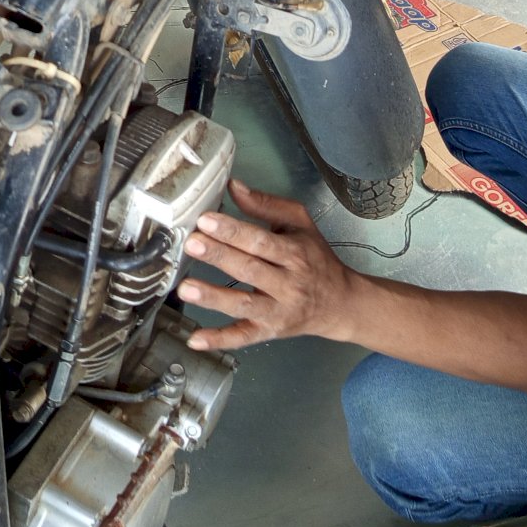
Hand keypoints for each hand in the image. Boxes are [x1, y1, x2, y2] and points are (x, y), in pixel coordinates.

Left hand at [177, 180, 359, 350]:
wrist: (341, 303)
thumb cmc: (316, 259)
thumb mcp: (299, 224)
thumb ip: (266, 205)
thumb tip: (233, 186)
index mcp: (294, 253)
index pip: (260, 241)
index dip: (233, 230)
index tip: (207, 220)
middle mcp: (287, 284)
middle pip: (249, 270)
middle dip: (219, 256)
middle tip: (192, 244)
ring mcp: (277, 311)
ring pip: (243, 304)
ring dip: (213, 297)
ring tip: (185, 288)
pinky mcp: (268, 332)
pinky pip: (242, 337)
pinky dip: (219, 339)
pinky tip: (195, 339)